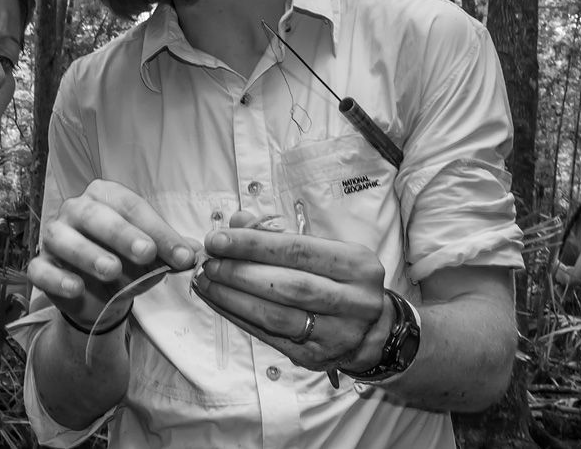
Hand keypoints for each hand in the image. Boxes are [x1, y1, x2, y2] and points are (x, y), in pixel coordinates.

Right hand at [27, 179, 197, 327]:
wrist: (99, 297)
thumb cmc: (127, 263)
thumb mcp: (153, 257)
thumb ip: (172, 252)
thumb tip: (195, 252)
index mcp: (105, 197)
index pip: (131, 208)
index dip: (158, 230)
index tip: (183, 256)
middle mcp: (76, 210)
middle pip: (96, 215)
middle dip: (122, 234)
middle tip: (146, 253)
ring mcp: (54, 236)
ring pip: (63, 237)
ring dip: (88, 253)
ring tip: (112, 270)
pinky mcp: (40, 266)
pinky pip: (41, 269)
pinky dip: (56, 278)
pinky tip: (75, 287)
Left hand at [192, 211, 389, 372]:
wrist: (374, 329)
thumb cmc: (340, 280)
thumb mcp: (323, 251)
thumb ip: (279, 235)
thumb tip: (237, 222)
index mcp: (357, 265)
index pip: (297, 250)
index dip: (253, 244)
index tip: (218, 239)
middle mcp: (354, 301)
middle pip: (287, 285)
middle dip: (239, 272)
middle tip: (209, 262)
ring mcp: (337, 334)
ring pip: (276, 316)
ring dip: (233, 298)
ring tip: (207, 282)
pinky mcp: (317, 357)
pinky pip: (269, 336)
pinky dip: (239, 317)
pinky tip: (218, 302)